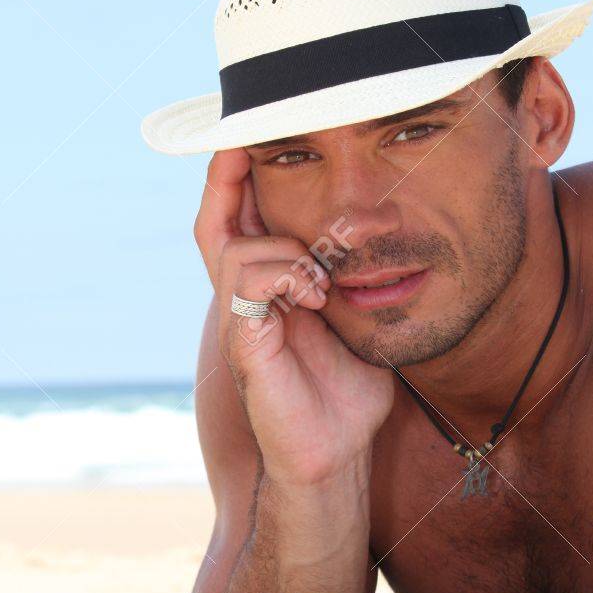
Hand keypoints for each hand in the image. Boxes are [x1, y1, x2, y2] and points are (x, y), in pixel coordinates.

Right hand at [193, 149, 394, 484]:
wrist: (337, 455)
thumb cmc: (348, 395)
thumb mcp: (358, 322)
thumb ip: (352, 281)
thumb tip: (377, 235)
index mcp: (268, 293)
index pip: (241, 223)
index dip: (240, 180)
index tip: (257, 137)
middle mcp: (244, 302)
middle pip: (215, 224)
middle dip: (227, 176)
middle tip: (242, 138)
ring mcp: (238, 323)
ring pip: (236, 247)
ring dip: (286, 248)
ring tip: (321, 278)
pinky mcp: (242, 344)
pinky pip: (246, 281)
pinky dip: (286, 277)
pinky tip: (315, 299)